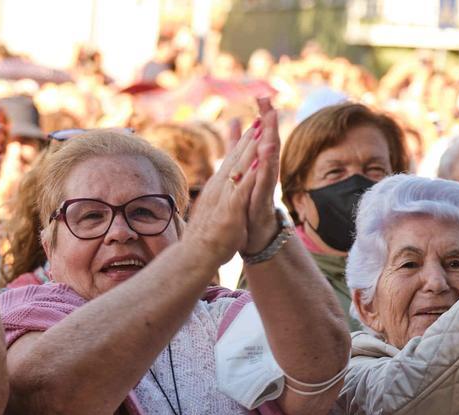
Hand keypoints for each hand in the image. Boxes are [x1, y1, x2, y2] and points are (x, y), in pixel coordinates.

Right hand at [183, 110, 261, 263]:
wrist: (195, 254)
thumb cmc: (205, 235)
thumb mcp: (212, 209)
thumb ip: (216, 195)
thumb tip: (217, 187)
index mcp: (217, 187)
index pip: (232, 160)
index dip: (244, 141)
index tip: (255, 124)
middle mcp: (220, 187)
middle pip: (237, 157)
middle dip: (251, 137)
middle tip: (263, 116)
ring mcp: (224, 197)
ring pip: (240, 167)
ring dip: (251, 148)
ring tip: (263, 129)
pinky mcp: (230, 209)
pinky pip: (242, 188)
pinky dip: (251, 173)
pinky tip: (260, 161)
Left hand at [243, 97, 280, 253]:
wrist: (253, 235)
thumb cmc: (249, 203)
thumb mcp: (243, 170)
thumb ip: (239, 146)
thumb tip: (236, 121)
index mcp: (257, 167)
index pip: (261, 139)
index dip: (263, 119)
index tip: (262, 97)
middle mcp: (263, 177)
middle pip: (267, 148)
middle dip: (270, 128)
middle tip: (270, 106)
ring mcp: (262, 191)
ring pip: (267, 167)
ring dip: (270, 149)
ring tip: (271, 133)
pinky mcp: (258, 207)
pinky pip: (261, 190)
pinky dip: (262, 178)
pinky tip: (263, 166)